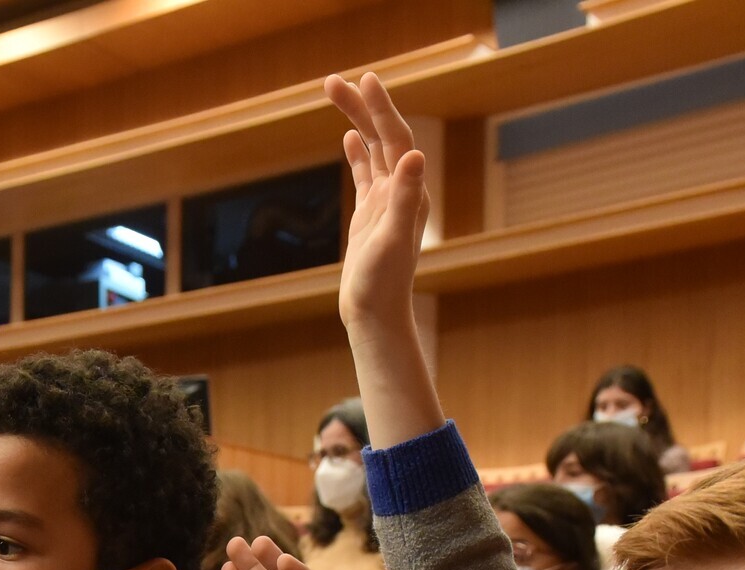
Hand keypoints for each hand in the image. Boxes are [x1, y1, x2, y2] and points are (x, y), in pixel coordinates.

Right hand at [326, 72, 428, 335]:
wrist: (375, 314)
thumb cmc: (382, 284)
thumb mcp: (392, 239)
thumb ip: (405, 198)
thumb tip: (413, 156)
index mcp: (409, 192)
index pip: (396, 138)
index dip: (381, 109)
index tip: (364, 80)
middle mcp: (402, 191)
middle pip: (383, 136)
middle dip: (361, 107)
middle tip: (332, 81)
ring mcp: (386, 201)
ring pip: (372, 149)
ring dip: (357, 120)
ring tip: (336, 92)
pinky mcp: (370, 214)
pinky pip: (366, 173)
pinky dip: (358, 152)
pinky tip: (348, 138)